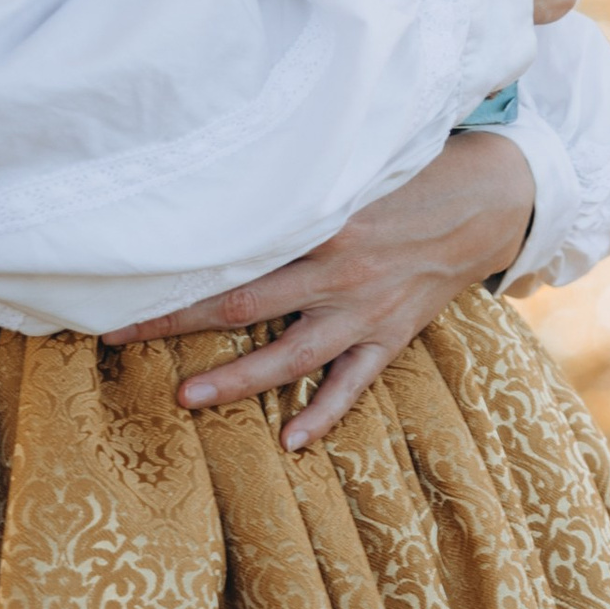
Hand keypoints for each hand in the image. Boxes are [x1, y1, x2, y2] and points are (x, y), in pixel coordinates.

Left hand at [107, 131, 537, 444]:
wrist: (489, 201)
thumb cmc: (410, 176)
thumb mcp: (352, 168)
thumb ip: (296, 183)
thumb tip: (225, 181)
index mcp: (322, 224)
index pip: (235, 248)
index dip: (179, 264)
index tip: (123, 275)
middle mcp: (338, 271)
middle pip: (244, 302)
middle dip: (178, 321)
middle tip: (120, 337)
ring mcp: (365, 310)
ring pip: (290, 354)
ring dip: (237, 379)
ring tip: (185, 398)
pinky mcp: (391, 335)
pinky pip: (352, 383)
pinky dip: (322, 413)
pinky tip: (291, 440)